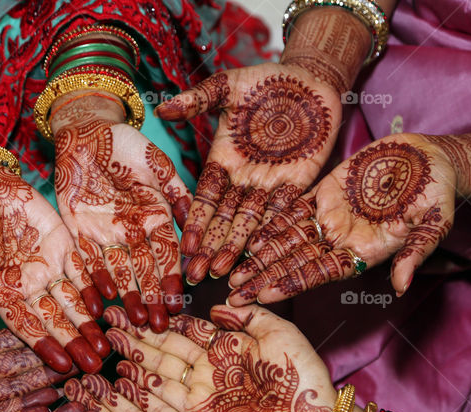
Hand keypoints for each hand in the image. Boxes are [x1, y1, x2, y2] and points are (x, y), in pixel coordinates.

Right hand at [0, 163, 109, 373]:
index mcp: (2, 293)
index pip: (26, 325)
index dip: (44, 345)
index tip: (62, 366)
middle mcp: (28, 286)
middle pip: (55, 320)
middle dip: (74, 343)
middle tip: (94, 366)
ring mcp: (48, 267)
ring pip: (73, 301)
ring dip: (89, 323)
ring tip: (105, 345)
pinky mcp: (64, 245)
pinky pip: (83, 270)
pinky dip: (94, 287)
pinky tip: (105, 305)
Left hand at [52, 92, 190, 332]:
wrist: (87, 132)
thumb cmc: (126, 144)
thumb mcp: (157, 164)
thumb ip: (177, 191)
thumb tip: (195, 218)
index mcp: (157, 218)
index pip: (168, 255)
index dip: (173, 278)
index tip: (178, 301)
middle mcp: (134, 233)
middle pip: (145, 272)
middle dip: (152, 299)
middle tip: (159, 326)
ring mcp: (107, 235)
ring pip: (119, 272)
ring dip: (128, 297)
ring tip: (137, 320)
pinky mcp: (80, 232)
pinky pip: (89, 261)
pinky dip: (96, 279)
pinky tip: (105, 297)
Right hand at [103, 304, 336, 411]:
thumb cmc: (303, 377)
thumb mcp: (279, 332)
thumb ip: (248, 315)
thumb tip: (219, 304)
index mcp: (230, 348)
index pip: (188, 329)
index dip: (163, 317)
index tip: (140, 304)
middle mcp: (211, 368)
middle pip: (166, 347)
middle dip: (139, 334)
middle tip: (112, 319)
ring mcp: (202, 391)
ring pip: (159, 369)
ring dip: (134, 356)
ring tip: (109, 338)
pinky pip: (163, 396)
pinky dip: (141, 384)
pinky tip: (122, 370)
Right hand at [155, 62, 340, 282]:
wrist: (310, 79)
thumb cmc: (265, 80)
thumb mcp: (227, 86)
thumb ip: (197, 100)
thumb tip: (161, 108)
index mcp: (223, 160)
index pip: (205, 199)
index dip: (196, 223)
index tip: (186, 246)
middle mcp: (244, 179)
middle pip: (225, 219)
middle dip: (212, 246)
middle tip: (199, 274)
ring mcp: (270, 184)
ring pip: (252, 223)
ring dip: (238, 248)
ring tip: (226, 273)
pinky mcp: (299, 184)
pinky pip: (284, 213)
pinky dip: (273, 233)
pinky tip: (263, 255)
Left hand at [229, 133, 456, 303]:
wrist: (432, 159)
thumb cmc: (438, 193)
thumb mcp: (433, 223)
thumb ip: (414, 253)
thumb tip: (401, 286)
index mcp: (362, 252)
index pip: (319, 274)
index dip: (292, 284)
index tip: (264, 297)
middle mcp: (341, 239)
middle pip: (295, 263)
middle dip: (264, 278)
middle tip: (232, 293)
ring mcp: (330, 217)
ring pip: (288, 240)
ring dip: (260, 256)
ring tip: (229, 270)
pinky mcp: (324, 193)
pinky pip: (293, 209)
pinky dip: (271, 221)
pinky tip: (247, 234)